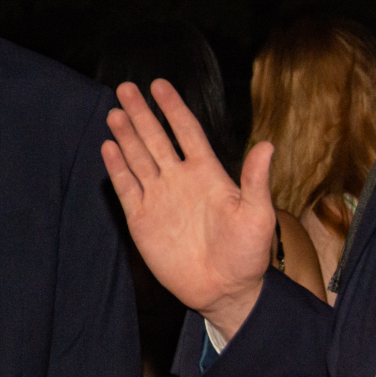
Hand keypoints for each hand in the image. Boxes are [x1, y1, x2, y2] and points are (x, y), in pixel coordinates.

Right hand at [100, 79, 276, 339]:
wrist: (223, 291)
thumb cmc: (246, 254)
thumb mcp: (257, 215)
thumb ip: (256, 180)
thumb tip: (267, 144)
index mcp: (207, 173)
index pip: (187, 132)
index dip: (173, 108)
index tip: (160, 85)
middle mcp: (180, 179)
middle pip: (156, 138)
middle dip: (141, 114)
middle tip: (126, 87)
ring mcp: (158, 197)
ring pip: (138, 158)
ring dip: (126, 135)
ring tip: (114, 112)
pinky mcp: (141, 218)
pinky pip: (126, 187)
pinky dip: (117, 167)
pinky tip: (108, 147)